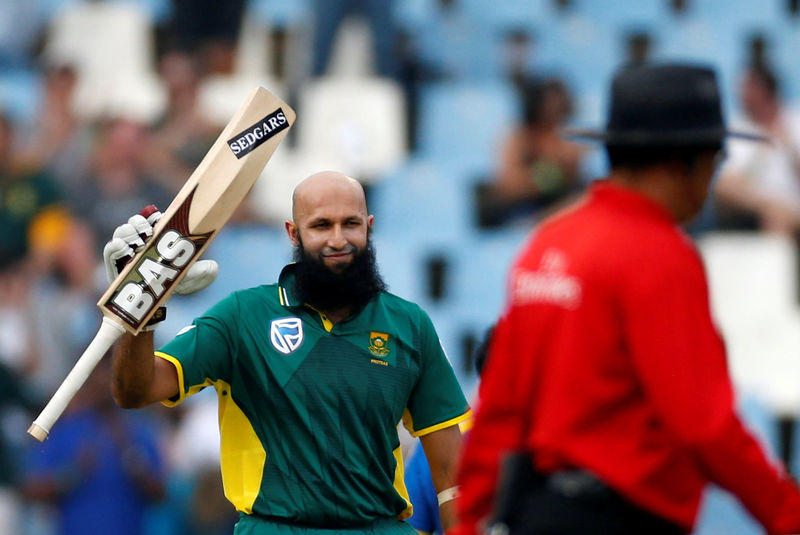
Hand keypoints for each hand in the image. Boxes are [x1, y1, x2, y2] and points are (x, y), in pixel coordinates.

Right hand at [102, 205, 217, 294]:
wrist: (156, 305)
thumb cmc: (172, 284)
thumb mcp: (190, 278)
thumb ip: (203, 272)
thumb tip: (212, 266)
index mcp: (157, 237)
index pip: (153, 218)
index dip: (154, 215)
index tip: (160, 218)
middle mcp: (140, 241)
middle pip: (134, 221)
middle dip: (140, 221)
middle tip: (149, 232)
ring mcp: (125, 251)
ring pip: (121, 231)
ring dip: (129, 232)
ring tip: (140, 243)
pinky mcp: (114, 264)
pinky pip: (110, 249)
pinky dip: (116, 246)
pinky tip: (127, 250)